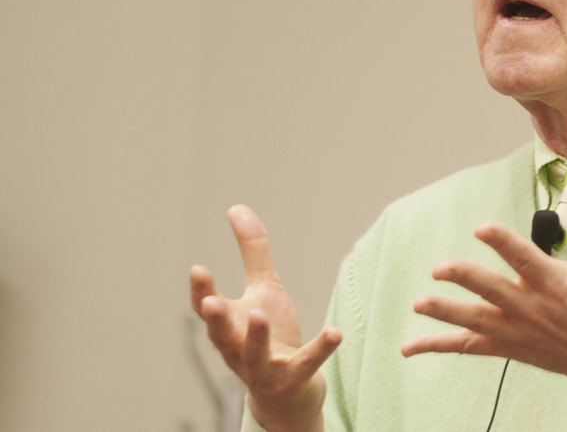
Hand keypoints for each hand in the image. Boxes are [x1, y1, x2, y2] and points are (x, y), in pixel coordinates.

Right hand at [190, 205, 341, 431]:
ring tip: (261, 314)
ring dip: (256, 337)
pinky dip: (320, 349)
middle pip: (222, 336)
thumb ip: (252, 252)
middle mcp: (239, 350)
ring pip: (255, 356)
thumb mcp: (263, 290)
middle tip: (210, 301)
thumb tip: (236, 208)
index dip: (200, 291)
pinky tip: (335, 332)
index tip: (197, 268)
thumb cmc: (271, 336)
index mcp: (230, 327)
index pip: (207, 310)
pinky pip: (306, 364)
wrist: (288, 392)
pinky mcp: (293, 379)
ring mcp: (264, 368)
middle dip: (216, 319)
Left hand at [401, 170, 566, 387]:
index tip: (481, 229)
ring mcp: (518, 331)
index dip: (502, 243)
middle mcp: (533, 308)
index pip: (524, 259)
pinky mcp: (510, 347)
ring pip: (476, 321)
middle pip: (493, 291)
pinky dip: (440, 345)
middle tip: (439, 269)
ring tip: (419, 303)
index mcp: (555, 282)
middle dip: (465, 279)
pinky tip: (410, 345)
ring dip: (446, 312)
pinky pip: (470, 347)